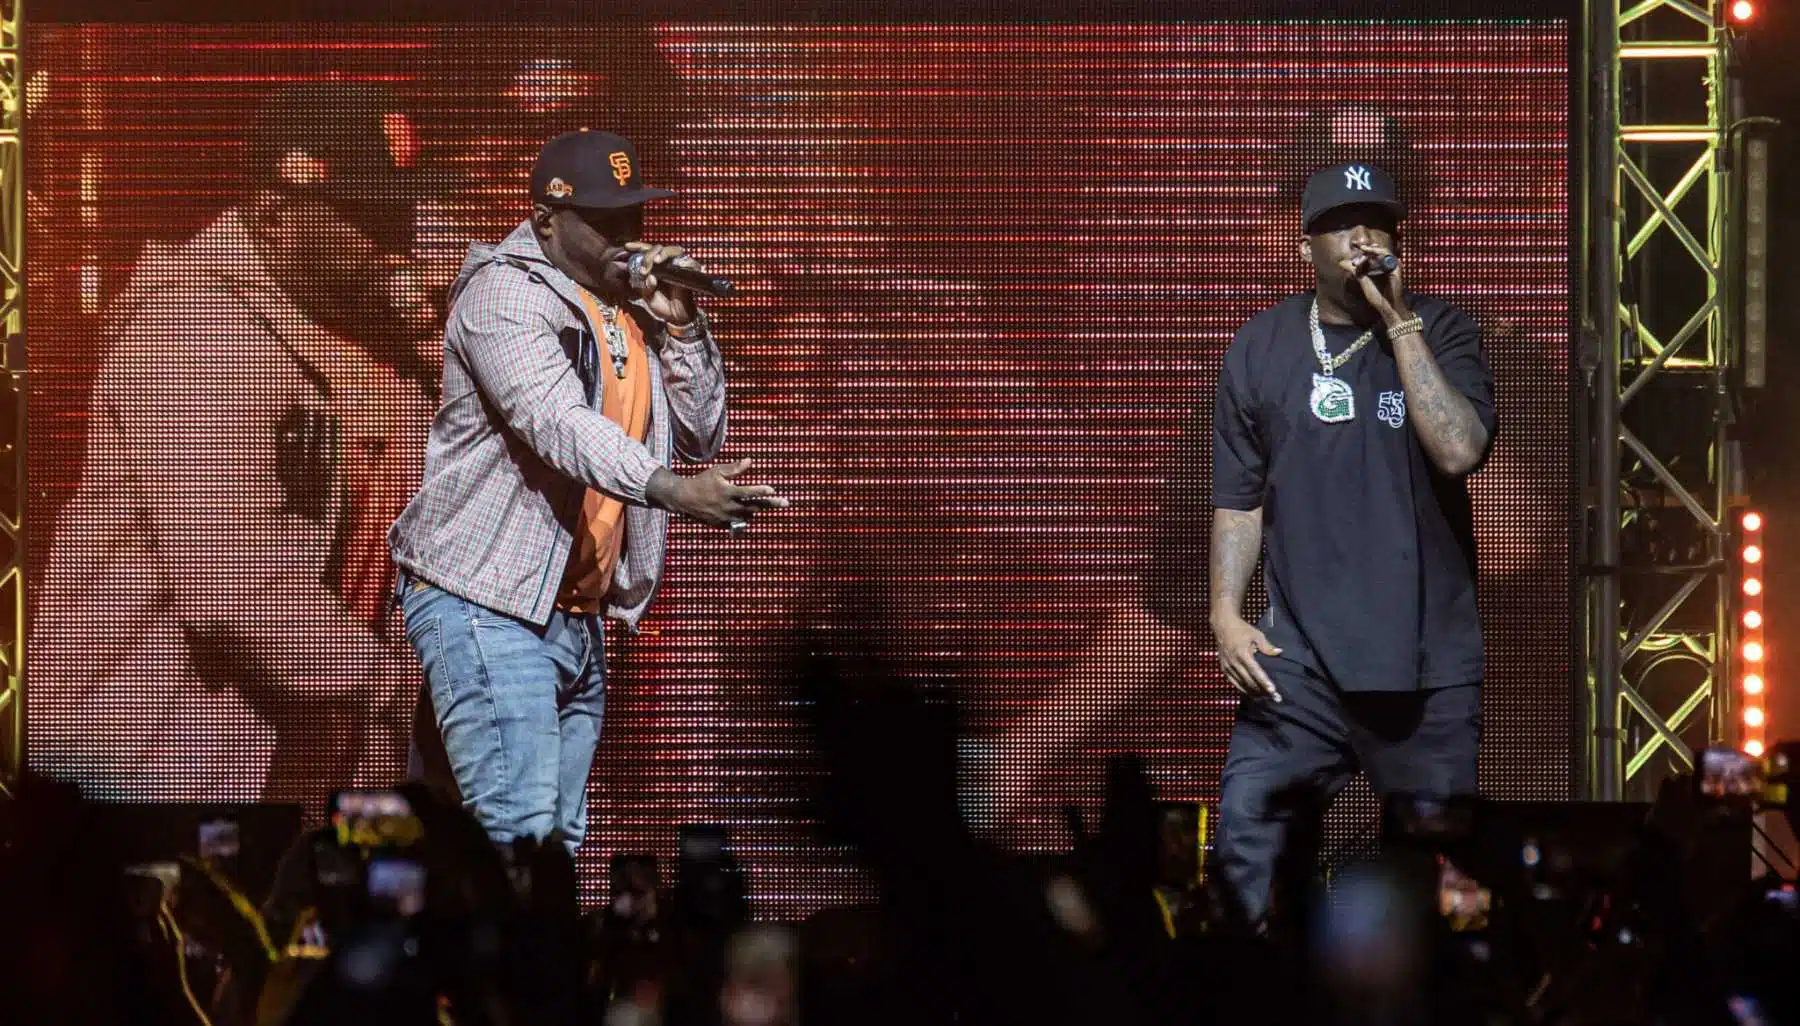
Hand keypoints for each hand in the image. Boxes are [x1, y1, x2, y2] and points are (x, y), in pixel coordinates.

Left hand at [625, 241, 702, 327]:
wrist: (676, 317)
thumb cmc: (663, 305)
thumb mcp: (647, 296)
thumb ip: (644, 285)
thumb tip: (649, 276)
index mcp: (655, 268)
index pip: (647, 252)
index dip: (638, 247)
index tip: (627, 247)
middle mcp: (666, 264)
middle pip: (658, 248)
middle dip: (648, 255)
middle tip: (644, 269)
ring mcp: (678, 266)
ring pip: (672, 250)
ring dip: (662, 254)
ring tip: (655, 262)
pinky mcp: (689, 271)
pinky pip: (687, 261)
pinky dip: (680, 262)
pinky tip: (672, 265)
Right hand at [647, 458, 789, 529]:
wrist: (685, 499)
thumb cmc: (702, 481)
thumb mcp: (717, 471)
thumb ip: (735, 468)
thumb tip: (750, 461)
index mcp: (727, 492)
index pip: (748, 492)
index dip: (761, 491)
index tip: (773, 490)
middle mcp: (728, 506)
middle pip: (755, 507)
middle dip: (771, 504)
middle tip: (786, 502)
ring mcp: (725, 517)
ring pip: (748, 516)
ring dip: (757, 509)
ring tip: (766, 503)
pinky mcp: (722, 525)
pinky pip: (739, 522)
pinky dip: (745, 517)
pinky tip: (748, 511)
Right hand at [1210, 615, 1281, 701]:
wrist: (1222, 626)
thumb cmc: (1242, 629)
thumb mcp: (1256, 634)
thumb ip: (1267, 646)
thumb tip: (1279, 652)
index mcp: (1242, 653)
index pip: (1255, 671)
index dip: (1264, 682)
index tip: (1273, 691)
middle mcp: (1234, 662)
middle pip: (1249, 681)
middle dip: (1263, 691)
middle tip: (1275, 698)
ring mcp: (1227, 667)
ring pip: (1242, 685)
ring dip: (1254, 693)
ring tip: (1266, 699)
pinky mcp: (1224, 669)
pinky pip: (1235, 684)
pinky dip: (1244, 690)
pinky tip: (1253, 695)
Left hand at [1342, 242, 1407, 323]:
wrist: (1386, 306)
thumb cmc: (1376, 296)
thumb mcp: (1362, 280)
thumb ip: (1353, 271)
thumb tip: (1340, 262)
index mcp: (1378, 266)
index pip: (1371, 253)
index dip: (1362, 248)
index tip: (1353, 244)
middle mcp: (1386, 264)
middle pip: (1377, 250)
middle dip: (1366, 246)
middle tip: (1356, 244)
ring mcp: (1392, 265)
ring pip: (1382, 251)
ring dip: (1372, 249)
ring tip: (1363, 249)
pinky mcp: (1397, 267)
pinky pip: (1389, 256)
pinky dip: (1379, 253)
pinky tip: (1370, 254)